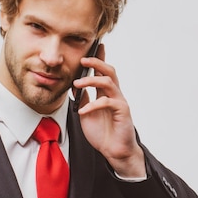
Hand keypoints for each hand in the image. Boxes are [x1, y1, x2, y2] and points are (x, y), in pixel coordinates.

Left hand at [73, 44, 145, 177]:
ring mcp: (119, 102)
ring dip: (92, 80)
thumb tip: (75, 87)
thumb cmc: (102, 134)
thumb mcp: (86, 114)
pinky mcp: (122, 111)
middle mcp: (114, 94)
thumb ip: (83, 99)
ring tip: (77, 84)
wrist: (114, 151)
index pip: (103, 72)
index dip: (99, 58)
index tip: (95, 45)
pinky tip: (82, 110)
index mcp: (105, 94)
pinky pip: (108, 102)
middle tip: (83, 59)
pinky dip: (93, 105)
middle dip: (96, 62)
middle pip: (109, 71)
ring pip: (108, 82)